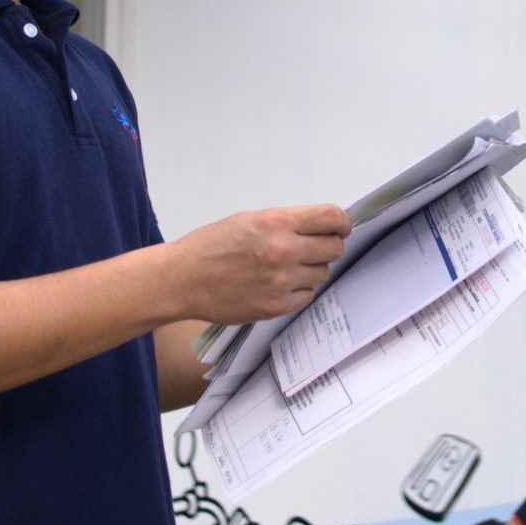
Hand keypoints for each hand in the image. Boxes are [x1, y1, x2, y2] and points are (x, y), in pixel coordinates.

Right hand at [170, 204, 349, 322]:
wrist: (183, 279)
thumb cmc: (211, 245)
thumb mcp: (249, 219)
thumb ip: (286, 223)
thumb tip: (319, 228)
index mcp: (276, 223)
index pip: (331, 218)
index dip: (342, 222)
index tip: (341, 227)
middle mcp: (283, 251)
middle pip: (334, 248)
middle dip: (328, 246)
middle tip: (314, 248)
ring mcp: (281, 281)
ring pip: (322, 273)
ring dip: (311, 269)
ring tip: (287, 267)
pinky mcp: (276, 306)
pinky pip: (306, 296)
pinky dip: (298, 290)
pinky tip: (279, 284)